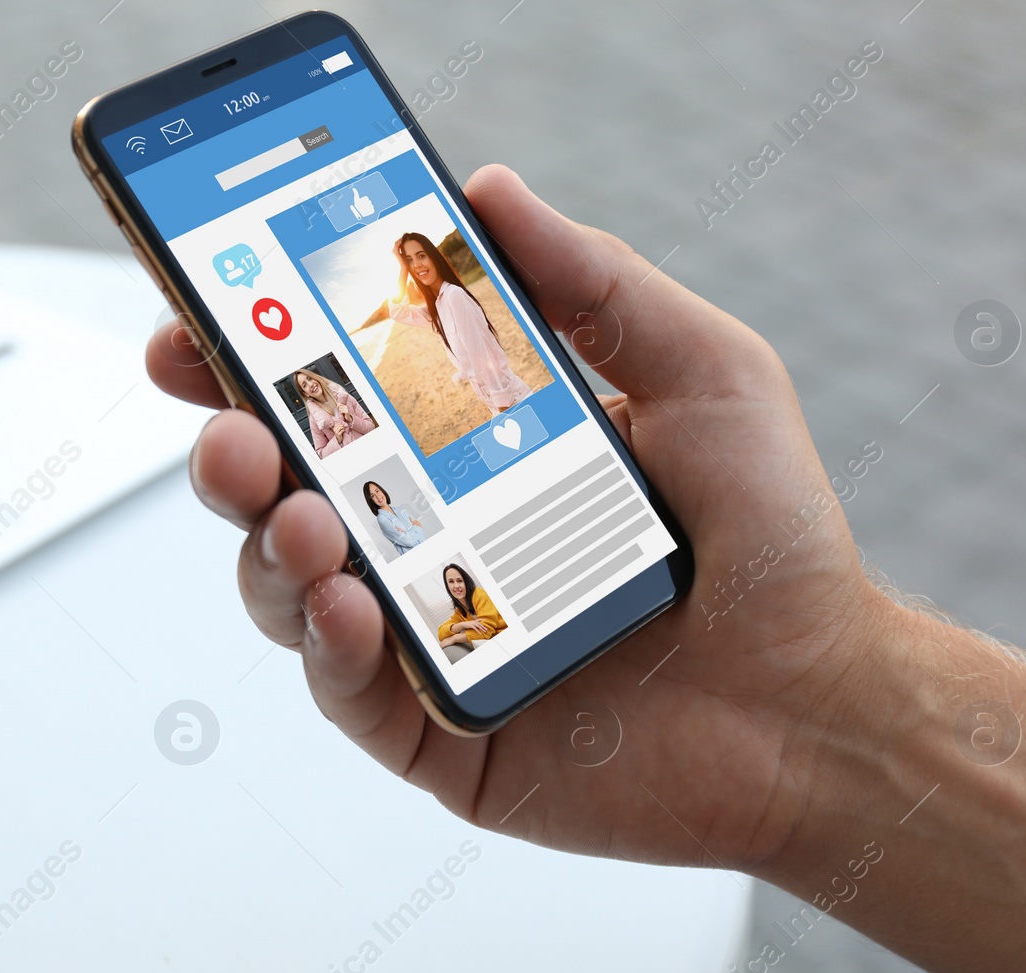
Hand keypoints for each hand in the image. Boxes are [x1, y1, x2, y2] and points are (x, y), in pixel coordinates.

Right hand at [147, 164, 883, 875]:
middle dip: (236, 451)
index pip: (339, 395)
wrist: (821, 702)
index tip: (204, 318)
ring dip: (272, 546)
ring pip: (293, 588)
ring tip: (304, 517)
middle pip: (289, 490)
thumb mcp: (699, 372)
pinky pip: (348, 690)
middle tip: (233, 428)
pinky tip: (351, 607)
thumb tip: (488, 189)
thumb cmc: (770, 540)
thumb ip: (592, 281)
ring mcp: (428, 636)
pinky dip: (329, 648)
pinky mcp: (436, 731)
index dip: (257, 357)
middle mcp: (436, 539)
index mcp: (475, 452)